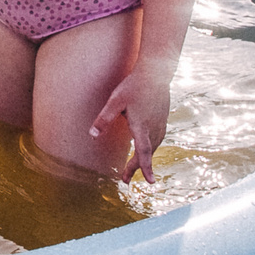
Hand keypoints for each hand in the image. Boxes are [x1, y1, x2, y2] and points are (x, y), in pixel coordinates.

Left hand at [93, 68, 170, 182]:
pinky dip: (151, 149)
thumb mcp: (115, 101)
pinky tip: (146, 148)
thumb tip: (92, 135)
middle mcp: (154, 128)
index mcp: (142, 126)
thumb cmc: (134, 86)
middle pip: (147, 154)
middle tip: (125, 179)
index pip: (144, 152)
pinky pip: (158, 140)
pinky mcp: (163, 119)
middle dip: (137, 168)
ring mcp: (160, 124)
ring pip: (154, 147)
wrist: (156, 72)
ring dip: (144, 159)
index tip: (151, 183)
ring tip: (134, 167)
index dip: (146, 168)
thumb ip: (104, 119)